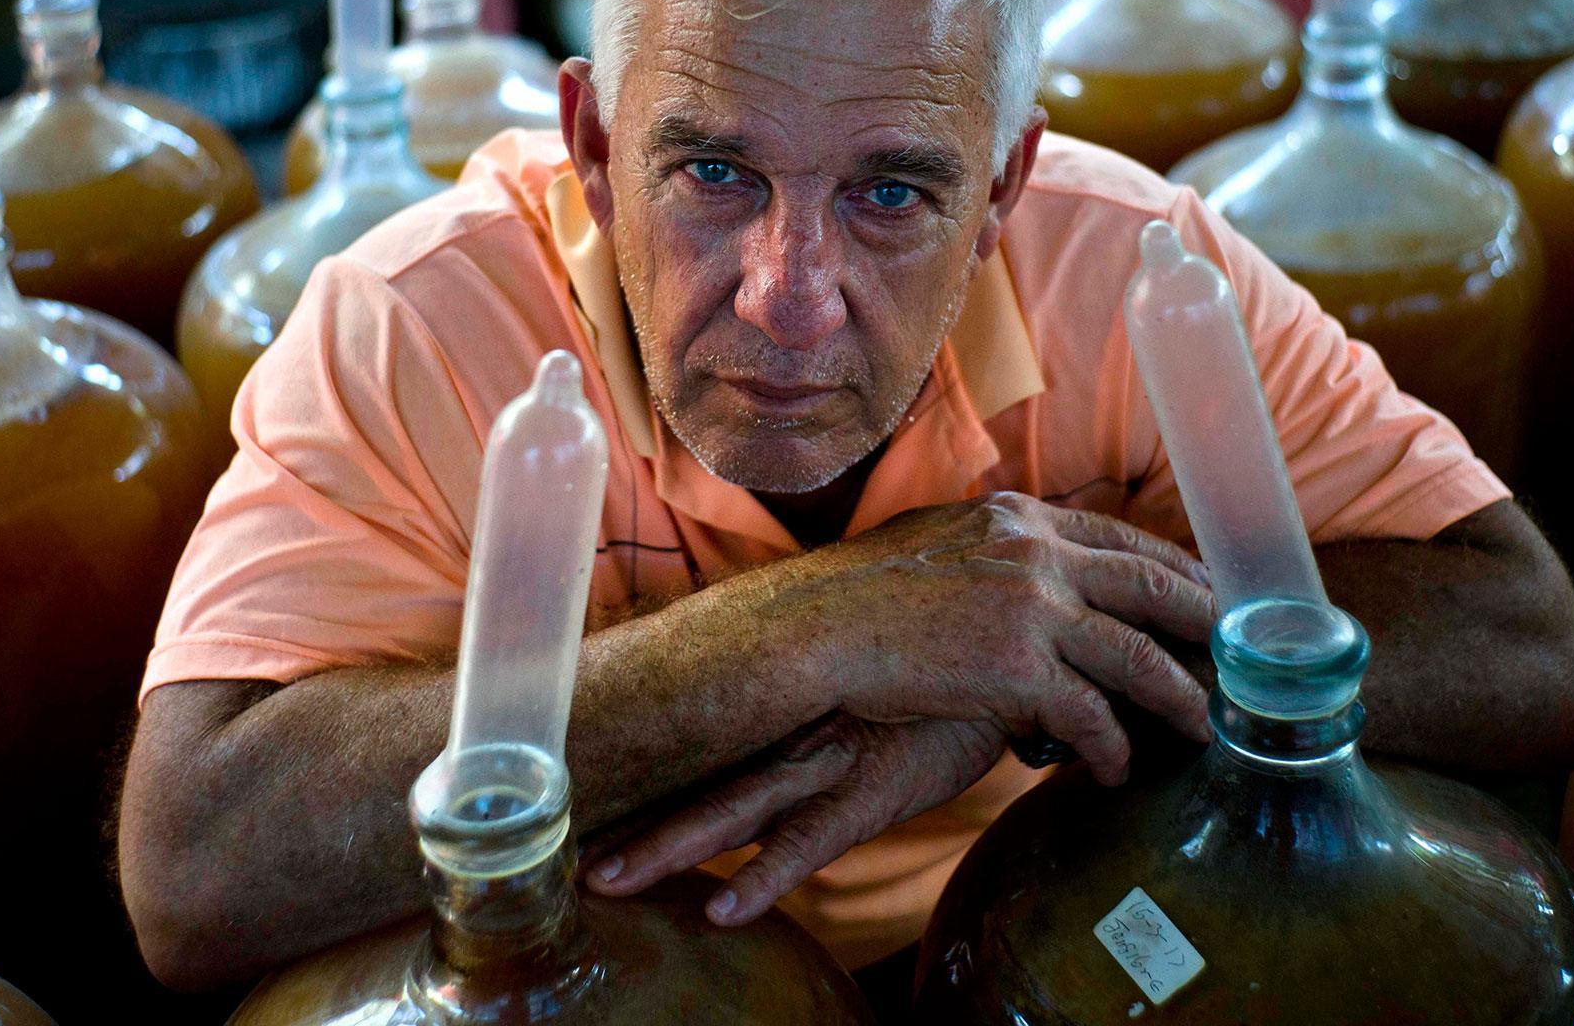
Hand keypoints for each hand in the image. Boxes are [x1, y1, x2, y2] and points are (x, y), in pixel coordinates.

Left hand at [584, 713, 1007, 924]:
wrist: (1010, 661)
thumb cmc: (936, 676)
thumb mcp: (870, 682)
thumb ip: (824, 696)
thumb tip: (782, 708)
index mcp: (787, 710)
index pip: (698, 739)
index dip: (640, 766)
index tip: (576, 787)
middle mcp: (792, 733)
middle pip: (697, 781)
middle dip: (633, 820)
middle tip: (563, 856)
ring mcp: (828, 761)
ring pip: (733, 811)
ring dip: (670, 848)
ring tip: (609, 882)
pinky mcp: (872, 791)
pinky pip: (809, 843)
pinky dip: (764, 878)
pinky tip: (723, 913)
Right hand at [782, 490, 1216, 784]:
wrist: (813, 628)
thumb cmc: (858, 593)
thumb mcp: (935, 540)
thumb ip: (991, 547)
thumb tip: (1023, 561)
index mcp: (1018, 518)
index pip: (1123, 539)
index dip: (1175, 571)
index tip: (1205, 598)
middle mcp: (1036, 554)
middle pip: (1154, 587)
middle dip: (1206, 627)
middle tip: (1240, 660)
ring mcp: (1032, 610)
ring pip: (1139, 657)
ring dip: (1180, 700)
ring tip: (1203, 730)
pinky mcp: (1017, 670)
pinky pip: (1091, 717)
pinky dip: (1112, 749)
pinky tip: (1116, 770)